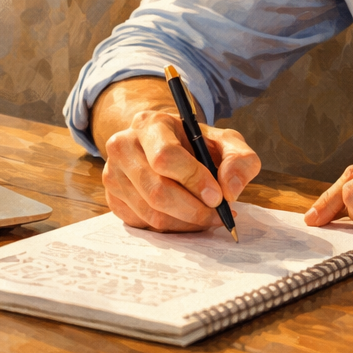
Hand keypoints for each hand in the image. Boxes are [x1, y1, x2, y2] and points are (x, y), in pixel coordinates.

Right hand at [101, 110, 261, 231]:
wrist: (164, 147)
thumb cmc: (195, 144)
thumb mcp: (224, 141)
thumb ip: (239, 159)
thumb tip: (229, 190)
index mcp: (148, 124)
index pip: (165, 157)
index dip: (194, 180)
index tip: (218, 196)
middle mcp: (122, 146)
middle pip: (157, 191)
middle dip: (194, 209)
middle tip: (217, 214)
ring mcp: (112, 174)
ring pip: (152, 213)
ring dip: (186, 223)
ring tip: (207, 216)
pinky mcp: (113, 200)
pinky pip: (145, 225)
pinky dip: (173, 228)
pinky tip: (187, 217)